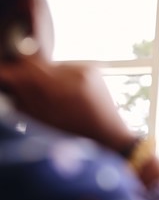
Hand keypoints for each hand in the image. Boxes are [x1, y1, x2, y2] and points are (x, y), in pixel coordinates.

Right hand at [0, 55, 135, 152]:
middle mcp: (76, 74)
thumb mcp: (42, 119)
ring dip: (47, 78)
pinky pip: (67, 69)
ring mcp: (86, 69)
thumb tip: (8, 78)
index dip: (10, 72)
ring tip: (55, 99)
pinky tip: (68, 95)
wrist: (108, 134)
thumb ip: (23, 97)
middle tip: (25, 91)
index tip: (4, 75)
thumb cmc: (74, 133)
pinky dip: (62, 79)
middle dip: (28, 77)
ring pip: (52, 67)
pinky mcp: (92, 68)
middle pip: (38, 66)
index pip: (27, 69)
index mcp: (62, 89)